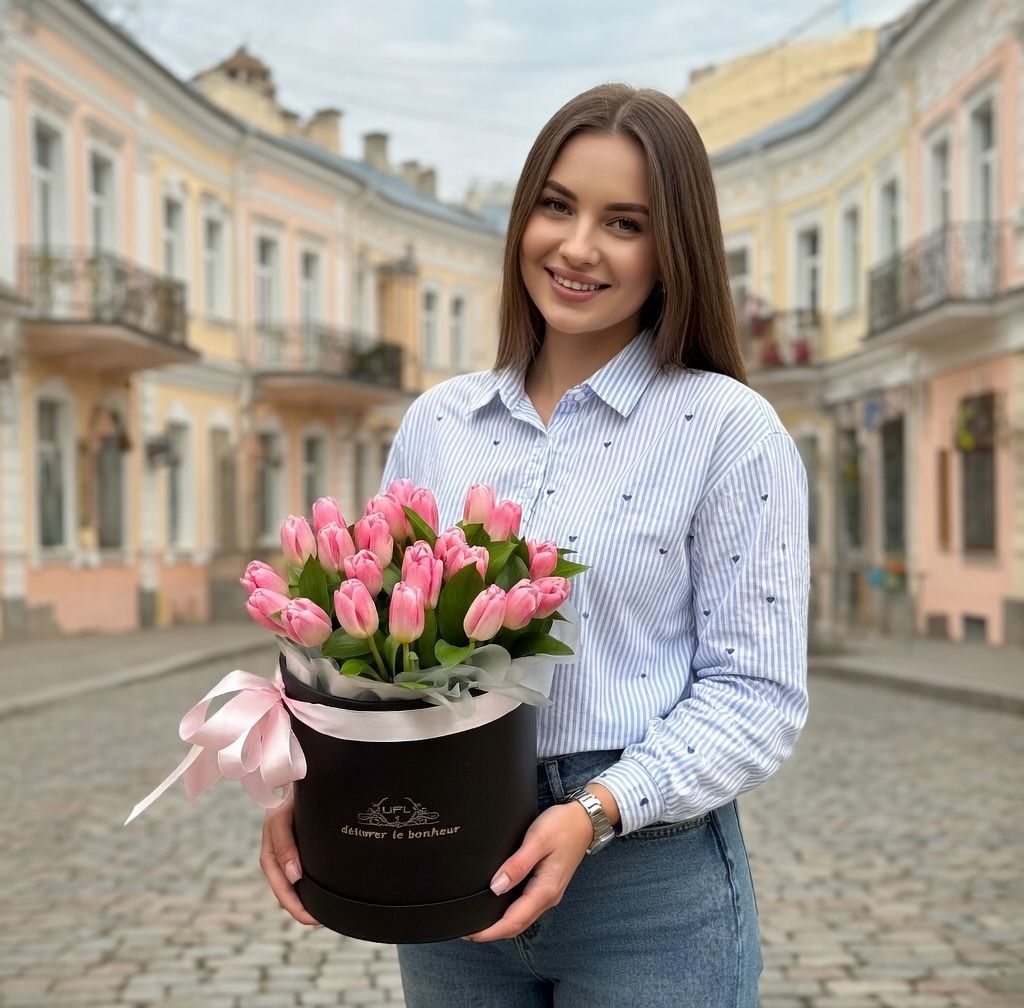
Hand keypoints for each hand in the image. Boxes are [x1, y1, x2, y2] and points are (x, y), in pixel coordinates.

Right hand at [259, 794, 319, 925]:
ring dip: (305, 900)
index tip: (309, 916)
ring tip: (321, 916)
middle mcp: (279, 852)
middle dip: (298, 907)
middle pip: (286, 887)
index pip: (279, 883)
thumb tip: (294, 877)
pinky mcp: (303, 847)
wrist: (300, 774)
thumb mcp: (283, 817)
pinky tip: (322, 895)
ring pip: (294, 882)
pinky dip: (309, 887)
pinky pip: (302, 872)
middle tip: (317, 922)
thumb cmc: (291, 795)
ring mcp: (290, 850)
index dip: (291, 902)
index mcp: (271, 847)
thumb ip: (285, 844)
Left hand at [464, 800, 592, 941]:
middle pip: (516, 926)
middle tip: (467, 930)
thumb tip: (496, 887)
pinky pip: (526, 908)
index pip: (513, 921)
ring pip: (521, 919)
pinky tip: (498, 905)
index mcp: (545, 890)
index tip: (469, 932)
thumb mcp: (537, 841)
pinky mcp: (547, 887)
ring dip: (500, 924)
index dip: (490, 931)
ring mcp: (549, 893)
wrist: (585, 821)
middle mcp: (548, 897)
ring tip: (478, 920)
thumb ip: (517, 865)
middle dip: (492, 932)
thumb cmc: (562, 827)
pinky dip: (510, 913)